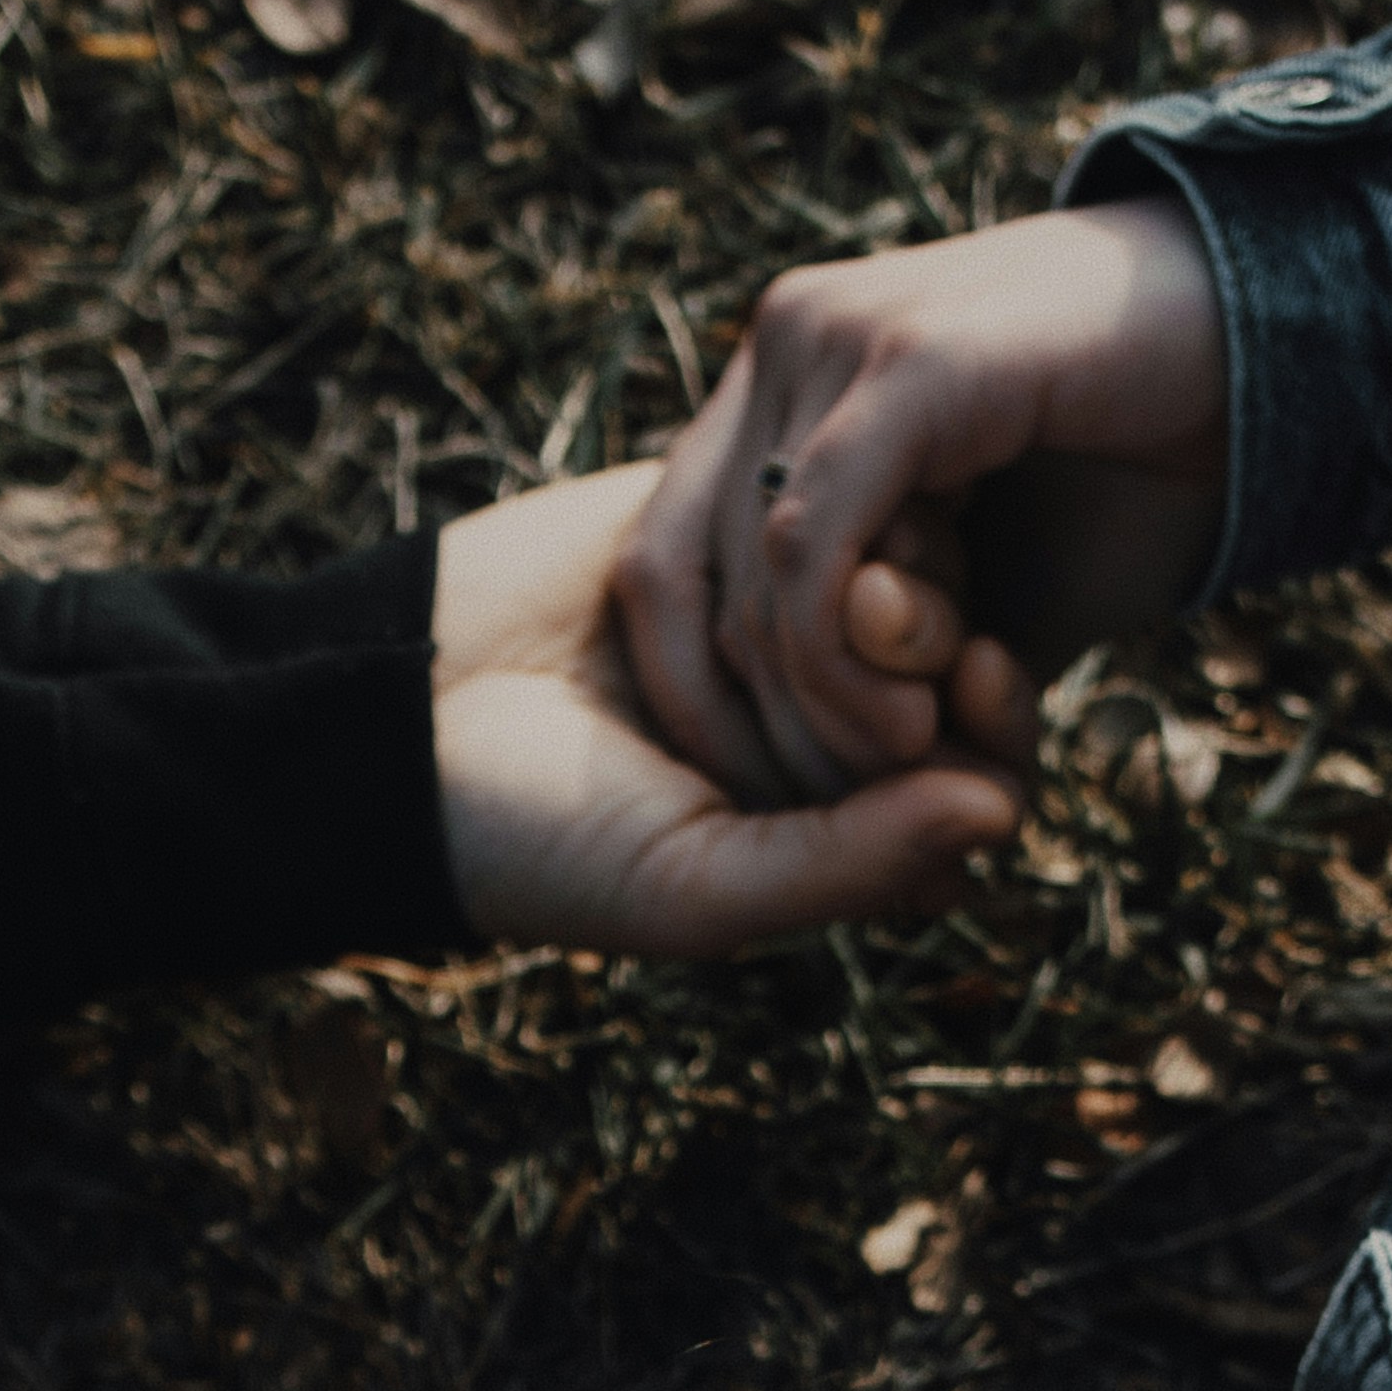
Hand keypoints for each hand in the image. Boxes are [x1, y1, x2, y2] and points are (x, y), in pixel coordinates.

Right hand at [436, 462, 1019, 961]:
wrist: (388, 730)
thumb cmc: (540, 843)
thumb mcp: (698, 885)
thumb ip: (851, 863)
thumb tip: (1003, 812)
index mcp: (832, 833)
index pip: (975, 785)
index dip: (999, 733)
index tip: (978, 678)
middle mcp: (815, 732)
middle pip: (952, 676)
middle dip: (951, 644)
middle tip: (931, 621)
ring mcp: (770, 626)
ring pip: (896, 578)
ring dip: (900, 567)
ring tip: (867, 571)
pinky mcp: (715, 528)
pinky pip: (809, 506)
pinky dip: (827, 507)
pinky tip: (818, 505)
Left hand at [618, 200, 1235, 806]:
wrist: (1289, 351)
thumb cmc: (1148, 472)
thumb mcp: (998, 600)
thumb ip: (903, 669)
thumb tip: (843, 805)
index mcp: (788, 384)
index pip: (666, 563)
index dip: (703, 709)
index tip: (783, 814)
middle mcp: (787, 344)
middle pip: (683, 576)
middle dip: (756, 734)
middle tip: (850, 824)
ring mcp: (835, 336)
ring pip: (748, 573)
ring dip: (816, 713)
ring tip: (904, 775)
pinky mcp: (910, 360)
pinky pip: (815, 544)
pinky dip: (846, 661)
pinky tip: (914, 725)